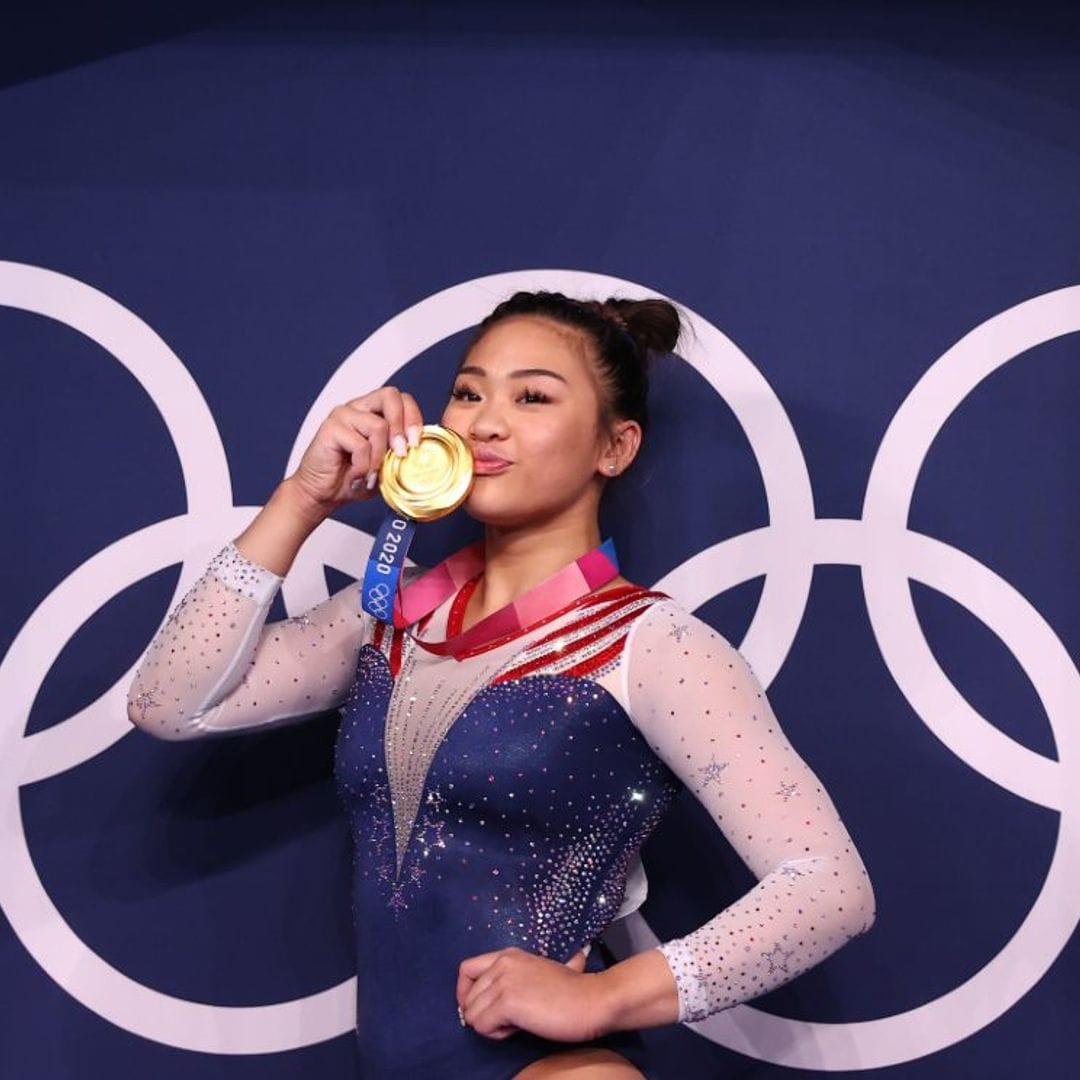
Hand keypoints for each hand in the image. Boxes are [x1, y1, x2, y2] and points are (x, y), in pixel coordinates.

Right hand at [290, 386, 424, 514]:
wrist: (322, 493)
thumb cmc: (352, 478)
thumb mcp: (385, 466)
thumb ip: (401, 453)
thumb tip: (420, 450)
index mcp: (373, 412)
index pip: (401, 399)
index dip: (413, 417)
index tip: (416, 444)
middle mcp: (358, 407)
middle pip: (390, 396)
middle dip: (402, 425)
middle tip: (402, 452)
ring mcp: (343, 415)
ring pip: (378, 426)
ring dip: (380, 457)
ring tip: (371, 474)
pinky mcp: (331, 428)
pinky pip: (360, 445)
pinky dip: (363, 466)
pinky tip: (357, 476)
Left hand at [456, 944, 607, 1042]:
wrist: (592, 1000)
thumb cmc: (573, 992)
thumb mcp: (540, 973)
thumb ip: (522, 976)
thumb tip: (507, 997)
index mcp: (509, 954)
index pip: (466, 969)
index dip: (467, 993)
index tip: (482, 1009)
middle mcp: (503, 962)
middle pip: (466, 996)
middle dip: (483, 1014)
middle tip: (509, 1020)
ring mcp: (504, 980)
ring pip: (470, 1013)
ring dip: (490, 1026)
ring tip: (515, 1024)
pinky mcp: (508, 1002)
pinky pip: (480, 1025)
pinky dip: (496, 1034)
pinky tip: (517, 1029)